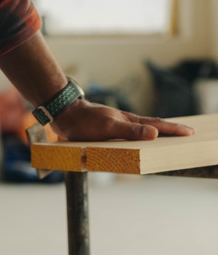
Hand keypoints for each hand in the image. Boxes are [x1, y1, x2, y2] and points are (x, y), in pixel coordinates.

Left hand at [51, 100, 194, 140]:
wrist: (64, 114)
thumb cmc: (84, 122)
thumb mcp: (108, 127)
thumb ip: (131, 131)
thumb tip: (155, 134)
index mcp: (129, 121)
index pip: (157, 125)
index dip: (173, 129)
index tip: (190, 132)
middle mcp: (125, 122)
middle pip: (153, 125)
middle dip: (170, 129)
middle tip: (188, 132)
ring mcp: (117, 124)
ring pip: (141, 129)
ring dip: (156, 132)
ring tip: (168, 135)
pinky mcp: (107, 129)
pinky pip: (129, 133)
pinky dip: (139, 135)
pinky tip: (138, 139)